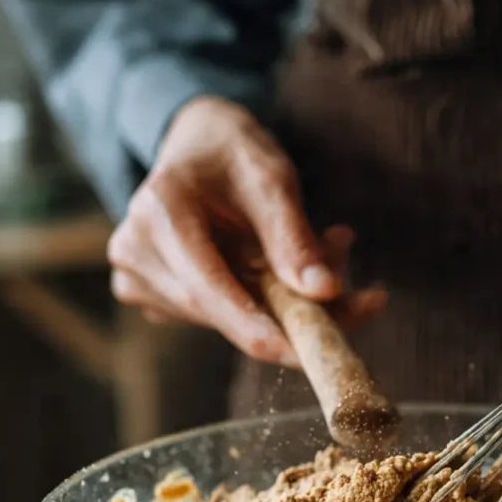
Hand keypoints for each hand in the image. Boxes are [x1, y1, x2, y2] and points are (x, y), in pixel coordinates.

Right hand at [108, 96, 386, 363]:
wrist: (197, 148)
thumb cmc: (234, 156)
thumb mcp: (272, 180)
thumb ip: (294, 237)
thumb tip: (324, 292)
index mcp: (159, 211)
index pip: (207, 288)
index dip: (255, 326)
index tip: (302, 353)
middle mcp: (135, 251)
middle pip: (220, 312)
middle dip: (292, 317)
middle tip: (367, 302)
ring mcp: (138, 280)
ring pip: (227, 321)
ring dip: (284, 307)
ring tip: (329, 257)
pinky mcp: (155, 300)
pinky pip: (220, 320)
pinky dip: (263, 307)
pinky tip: (281, 272)